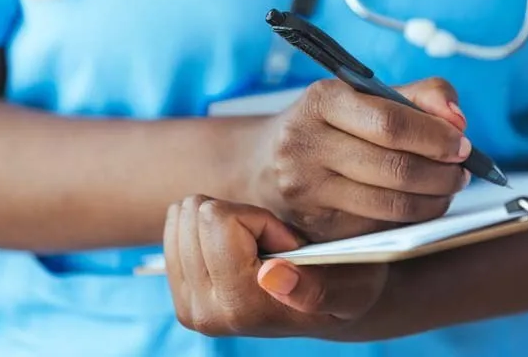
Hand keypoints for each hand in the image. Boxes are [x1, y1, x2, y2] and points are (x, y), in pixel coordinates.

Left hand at [164, 195, 387, 337]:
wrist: (329, 307)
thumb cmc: (346, 284)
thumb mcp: (352, 287)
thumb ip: (317, 287)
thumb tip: (271, 276)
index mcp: (243, 308)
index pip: (219, 220)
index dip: (260, 219)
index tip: (287, 244)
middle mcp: (208, 314)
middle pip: (195, 214)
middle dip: (240, 217)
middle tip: (271, 245)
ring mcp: (189, 309)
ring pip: (182, 216)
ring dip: (225, 222)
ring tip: (257, 248)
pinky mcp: (180, 299)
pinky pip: (176, 227)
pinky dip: (209, 229)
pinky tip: (239, 252)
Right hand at [247, 77, 471, 241]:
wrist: (263, 163)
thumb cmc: (328, 123)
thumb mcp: (362, 95)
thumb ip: (417, 97)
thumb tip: (457, 120)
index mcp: (321, 101)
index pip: (390, 123)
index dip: (436, 137)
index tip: (462, 144)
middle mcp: (306, 145)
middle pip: (396, 168)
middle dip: (443, 174)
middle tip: (462, 171)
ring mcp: (306, 191)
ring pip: (392, 205)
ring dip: (434, 200)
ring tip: (447, 188)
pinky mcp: (315, 226)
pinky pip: (379, 228)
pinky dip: (410, 219)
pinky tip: (417, 204)